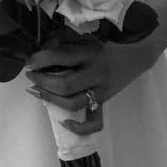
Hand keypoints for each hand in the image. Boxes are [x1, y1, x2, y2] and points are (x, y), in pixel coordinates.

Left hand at [23, 35, 158, 135]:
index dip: (40, 59)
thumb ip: (65, 42)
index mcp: (91, 53)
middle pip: (64, 85)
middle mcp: (97, 74)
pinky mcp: (104, 103)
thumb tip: (41, 51)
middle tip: (31, 76)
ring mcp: (101, 91)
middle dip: (42, 81)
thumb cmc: (107, 45)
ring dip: (50, 100)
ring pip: (72, 104)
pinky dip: (78, 128)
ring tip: (37, 91)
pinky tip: (63, 122)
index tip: (29, 61)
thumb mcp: (87, 38)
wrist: (136, 56)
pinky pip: (93, 123)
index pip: (61, 57)